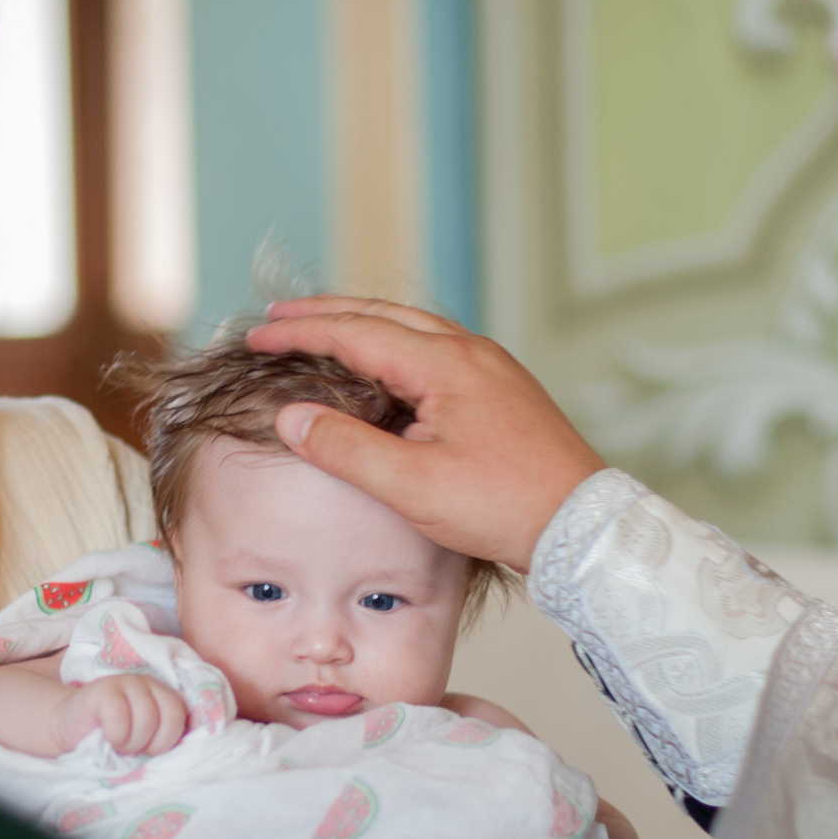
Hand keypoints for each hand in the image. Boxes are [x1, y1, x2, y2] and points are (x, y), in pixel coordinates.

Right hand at [57, 675, 188, 755]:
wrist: (70, 728)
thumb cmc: (110, 741)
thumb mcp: (143, 743)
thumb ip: (162, 742)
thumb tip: (182, 756)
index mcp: (164, 697)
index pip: (181, 717)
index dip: (166, 741)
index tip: (147, 750)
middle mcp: (150, 684)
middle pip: (169, 718)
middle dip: (152, 744)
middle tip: (132, 748)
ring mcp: (127, 682)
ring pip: (147, 719)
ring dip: (131, 743)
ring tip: (117, 744)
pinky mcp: (104, 688)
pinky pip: (120, 717)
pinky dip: (115, 735)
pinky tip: (106, 736)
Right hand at [246, 299, 605, 570]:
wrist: (580, 525)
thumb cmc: (503, 506)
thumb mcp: (412, 486)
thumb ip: (346, 449)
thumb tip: (293, 418)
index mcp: (445, 363)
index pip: (355, 332)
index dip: (301, 333)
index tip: (257, 337)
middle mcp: (469, 351)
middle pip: (384, 315)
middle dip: (327, 314)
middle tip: (278, 317)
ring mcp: (489, 367)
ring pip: (413, 328)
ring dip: (363, 325)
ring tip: (323, 330)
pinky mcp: (500, 390)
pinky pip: (436, 350)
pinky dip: (395, 347)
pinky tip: (384, 368)